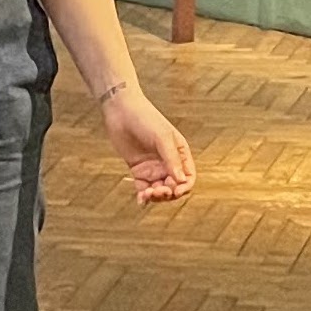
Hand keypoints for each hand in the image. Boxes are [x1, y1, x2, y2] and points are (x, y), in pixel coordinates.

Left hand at [100, 86, 193, 202]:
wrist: (121, 110)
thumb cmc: (146, 119)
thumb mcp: (162, 138)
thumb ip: (171, 159)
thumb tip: (181, 181)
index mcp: (180, 153)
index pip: (188, 177)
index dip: (184, 187)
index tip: (175, 191)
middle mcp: (168, 163)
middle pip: (174, 187)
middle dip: (168, 193)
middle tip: (157, 191)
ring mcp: (153, 167)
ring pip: (159, 190)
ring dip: (155, 196)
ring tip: (146, 194)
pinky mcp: (138, 170)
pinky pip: (143, 188)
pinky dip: (143, 197)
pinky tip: (141, 200)